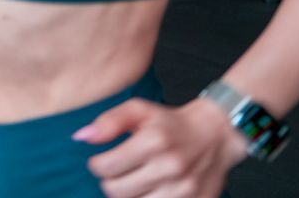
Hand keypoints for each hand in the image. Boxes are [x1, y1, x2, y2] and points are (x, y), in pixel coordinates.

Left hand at [78, 97, 247, 197]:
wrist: (216, 134)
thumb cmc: (171, 123)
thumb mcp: (139, 110)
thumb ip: (109, 121)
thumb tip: (82, 137)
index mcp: (153, 141)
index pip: (105, 168)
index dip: (97, 165)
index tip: (102, 161)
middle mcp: (170, 167)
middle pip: (117, 191)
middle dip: (110, 182)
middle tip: (118, 173)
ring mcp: (184, 189)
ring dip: (130, 195)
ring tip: (135, 181)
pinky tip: (149, 190)